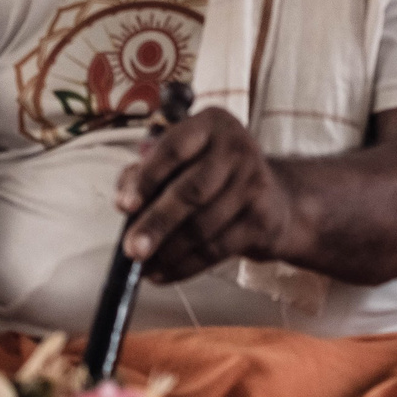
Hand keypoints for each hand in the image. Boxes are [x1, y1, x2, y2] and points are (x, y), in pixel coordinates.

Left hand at [113, 110, 301, 283]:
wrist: (273, 200)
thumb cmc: (210, 175)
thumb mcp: (181, 160)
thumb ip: (145, 172)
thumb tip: (124, 200)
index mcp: (211, 124)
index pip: (173, 149)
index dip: (146, 179)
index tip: (124, 206)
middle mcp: (237, 148)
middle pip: (190, 191)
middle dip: (156, 223)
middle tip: (131, 249)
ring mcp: (254, 183)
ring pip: (203, 225)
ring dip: (168, 252)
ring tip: (143, 267)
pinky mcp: (263, 219)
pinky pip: (217, 248)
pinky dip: (187, 265)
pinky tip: (165, 273)